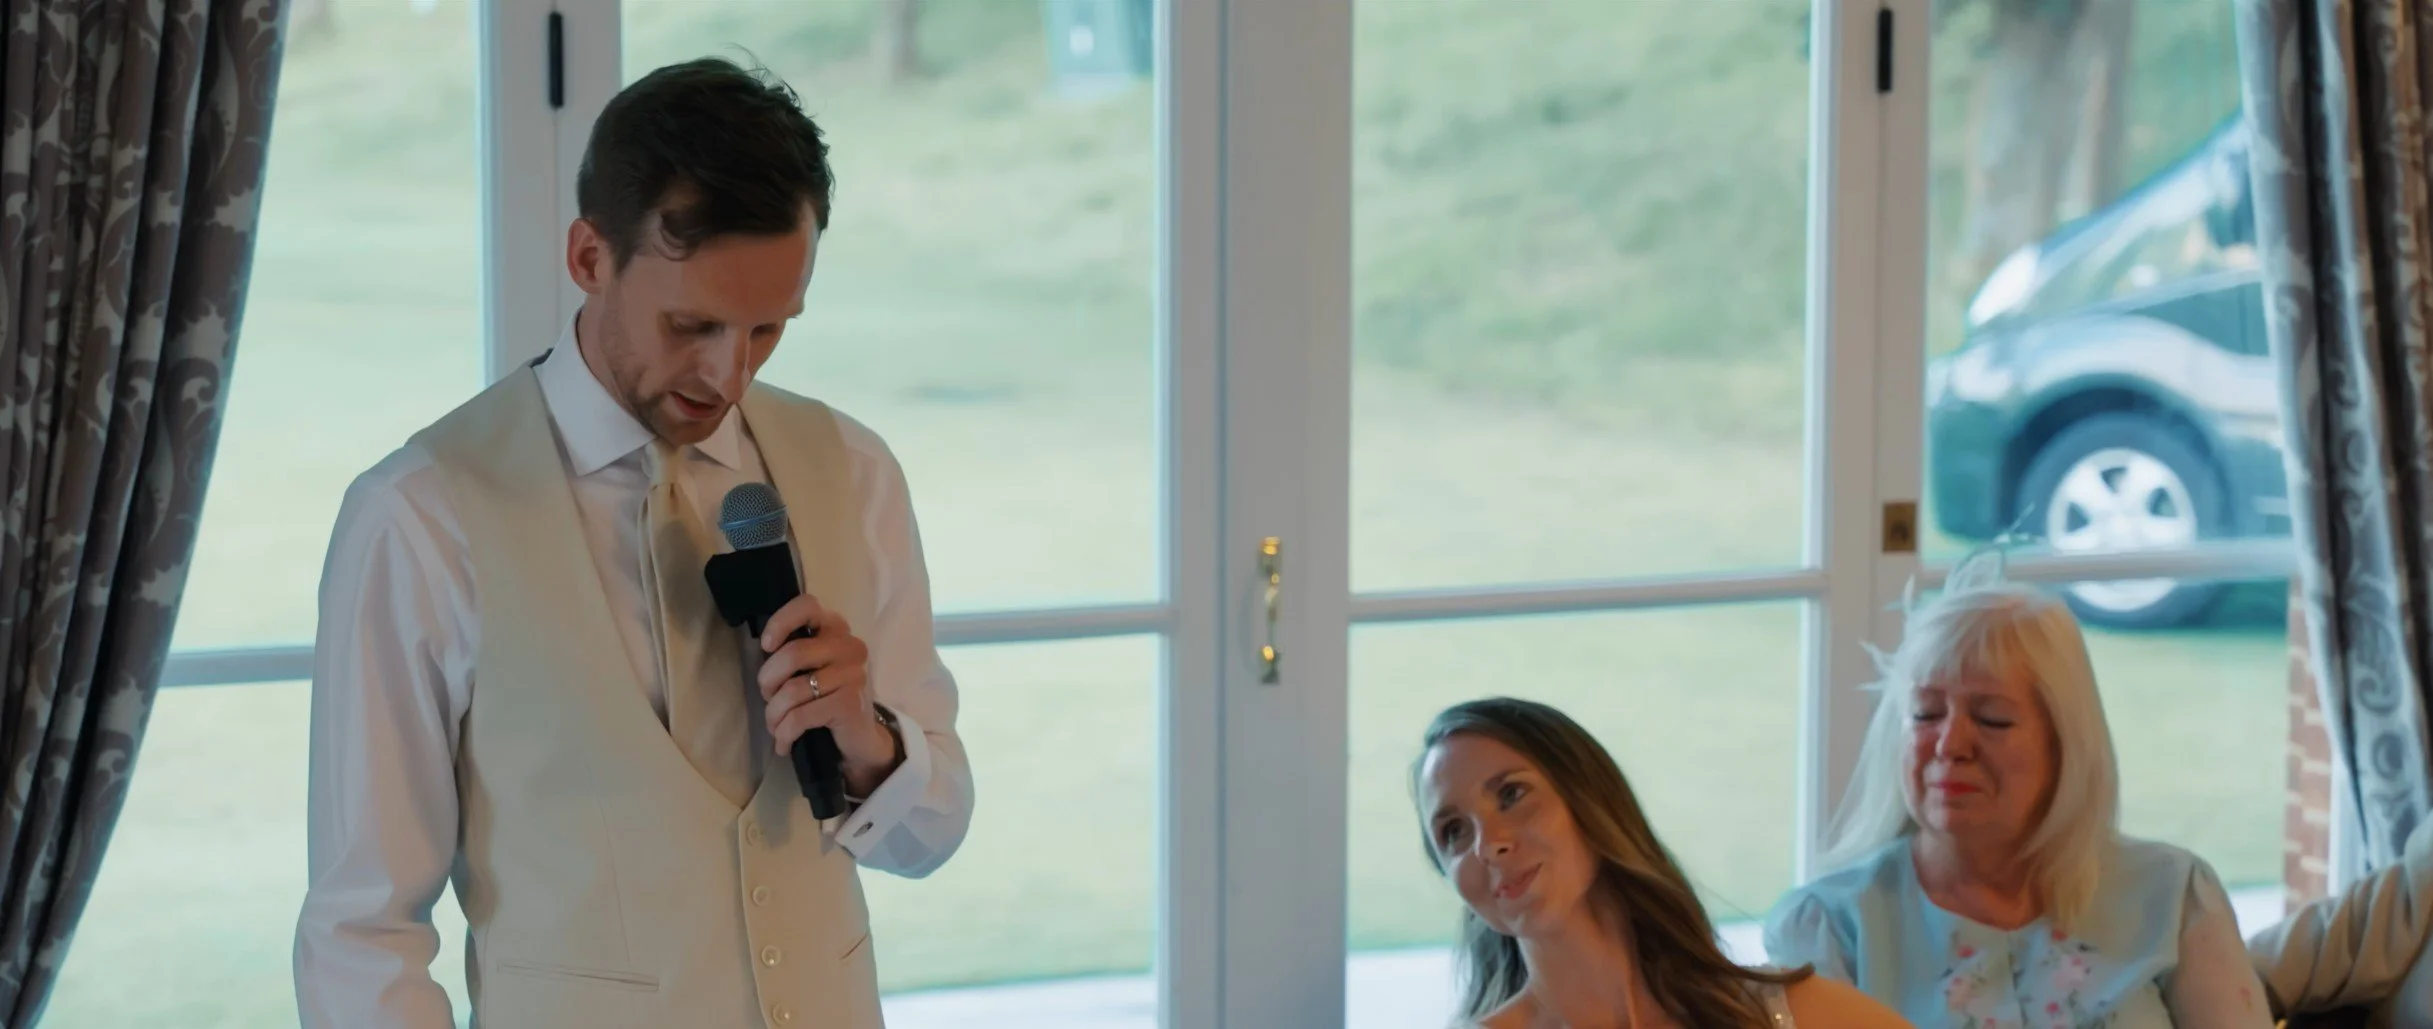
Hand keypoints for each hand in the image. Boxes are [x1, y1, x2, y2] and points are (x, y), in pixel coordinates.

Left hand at [756, 595, 901, 797]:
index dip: (780, 622)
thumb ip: (792, 651)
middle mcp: (849, 646)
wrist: (859, 739)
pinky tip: (783, 743)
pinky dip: (785, 732)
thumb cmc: (825, 698)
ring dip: (774, 714)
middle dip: (768, 681)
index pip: (808, 606)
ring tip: (775, 726)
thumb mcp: (810, 668)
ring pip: (792, 690)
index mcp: (837, 629)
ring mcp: (853, 675)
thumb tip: (764, 648)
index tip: (767, 646)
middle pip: (792, 653)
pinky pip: (800, 716)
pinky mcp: (849, 703)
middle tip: (768, 697)